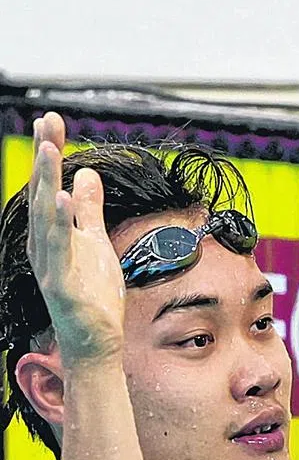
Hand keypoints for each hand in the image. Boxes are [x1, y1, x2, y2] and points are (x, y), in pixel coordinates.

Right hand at [26, 114, 124, 364]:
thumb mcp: (95, 242)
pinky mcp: (60, 281)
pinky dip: (58, 222)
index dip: (49, 152)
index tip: (52, 120)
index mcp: (51, 232)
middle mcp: (43, 243)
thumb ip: (88, 209)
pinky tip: (60, 198)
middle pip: (42, 191)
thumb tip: (85, 173)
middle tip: (47, 121)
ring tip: (49, 149)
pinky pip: (58, 248)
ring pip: (44, 215)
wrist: (95, 340)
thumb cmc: (93, 295)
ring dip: (46, 181)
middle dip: (44, 155)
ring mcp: (50, 262)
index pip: (48, 184)